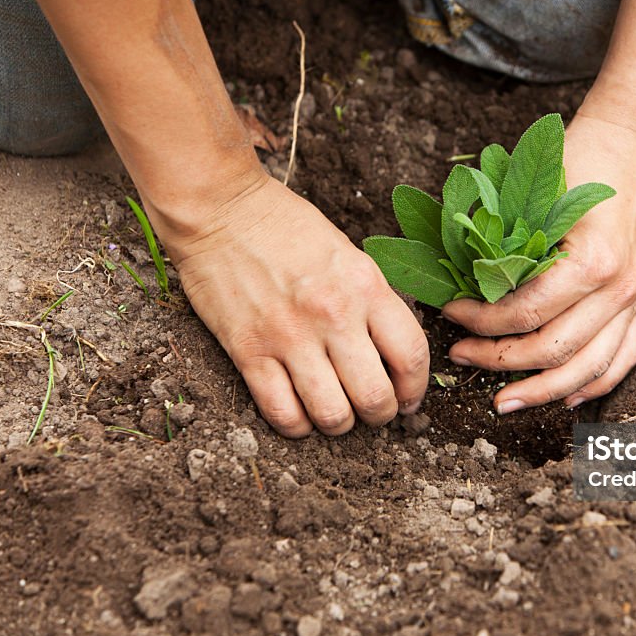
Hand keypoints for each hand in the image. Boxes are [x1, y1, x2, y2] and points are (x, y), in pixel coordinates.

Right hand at [163, 174, 429, 435]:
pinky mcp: (247, 351)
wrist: (219, 209)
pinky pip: (282, 413)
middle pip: (375, 397)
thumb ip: (372, 302)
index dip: (416, 389)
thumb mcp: (349, 255)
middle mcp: (333, 314)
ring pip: (332, 415)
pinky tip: (301, 414)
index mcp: (365, 286)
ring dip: (340, 425)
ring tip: (337, 414)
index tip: (410, 400)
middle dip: (381, 414)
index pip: (411, 355)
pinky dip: (297, 426)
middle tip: (374, 410)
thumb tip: (393, 355)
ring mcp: (289, 336)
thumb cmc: (287, 228)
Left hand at [442, 114, 635, 412]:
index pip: (526, 313)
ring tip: (504, 401)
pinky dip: (594, 386)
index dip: (481, 322)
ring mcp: (634, 300)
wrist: (629, 145)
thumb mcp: (534, 197)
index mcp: (592, 262)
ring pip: (587, 369)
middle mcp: (618, 289)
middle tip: (461, 357)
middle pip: (553, 350)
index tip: (450, 315)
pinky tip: (565, 400)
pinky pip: (622, 360)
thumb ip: (504, 244)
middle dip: (500, 361)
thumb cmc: (577, 162)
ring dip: (542, 391)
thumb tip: (458, 283)